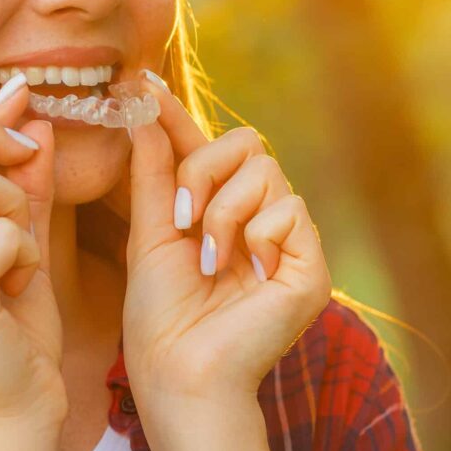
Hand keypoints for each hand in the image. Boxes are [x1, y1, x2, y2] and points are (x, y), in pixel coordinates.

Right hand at [0, 81, 67, 433]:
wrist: (14, 408)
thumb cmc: (12, 323)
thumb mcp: (16, 237)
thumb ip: (20, 177)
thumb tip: (27, 110)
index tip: (20, 119)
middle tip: (25, 159)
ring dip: (10, 202)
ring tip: (20, 246)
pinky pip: (1, 233)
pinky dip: (28, 249)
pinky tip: (21, 284)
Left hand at [122, 70, 331, 410]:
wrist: (178, 369)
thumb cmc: (159, 309)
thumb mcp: (148, 231)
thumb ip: (152, 173)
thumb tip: (146, 114)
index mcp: (212, 204)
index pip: (198, 142)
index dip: (174, 112)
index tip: (142, 81)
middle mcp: (252, 212)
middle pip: (245, 142)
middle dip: (203, 169)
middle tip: (181, 216)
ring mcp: (282, 236)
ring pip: (265, 171)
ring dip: (223, 211)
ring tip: (209, 257)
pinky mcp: (309, 261)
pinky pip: (289, 209)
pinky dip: (255, 235)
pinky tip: (243, 272)